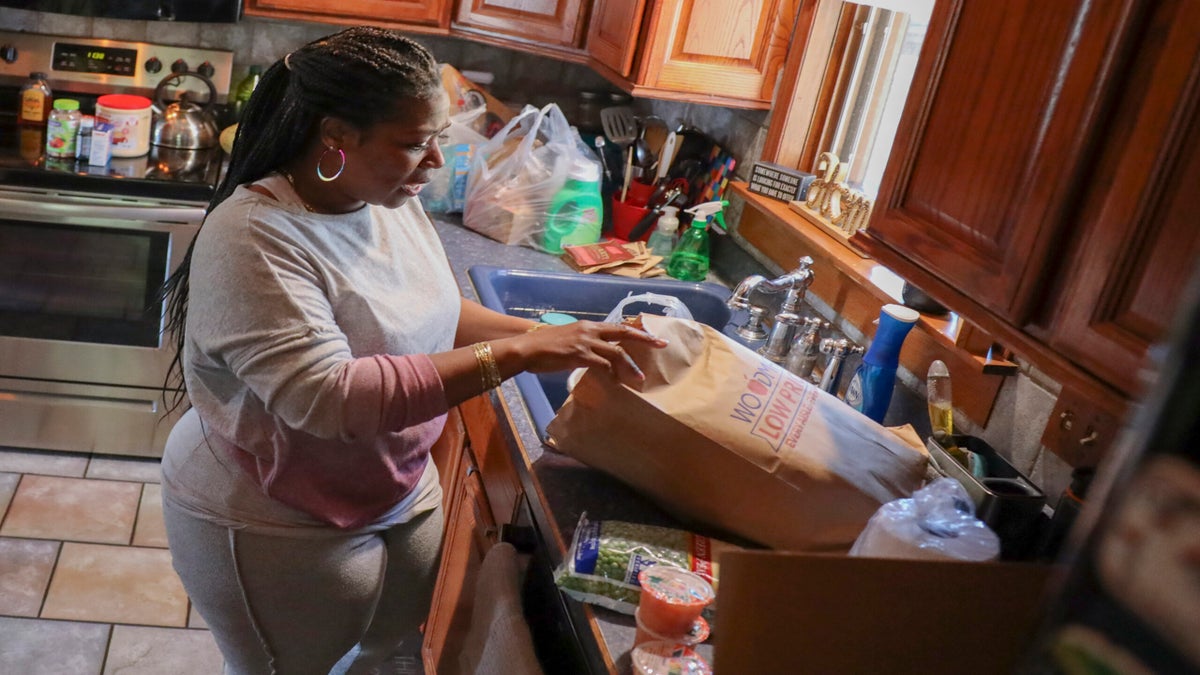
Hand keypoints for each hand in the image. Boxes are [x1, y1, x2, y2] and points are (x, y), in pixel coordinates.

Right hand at [500, 321, 667, 381]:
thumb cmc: (545, 346)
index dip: (636, 330)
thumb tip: (597, 355)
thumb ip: (585, 344)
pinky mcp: (579, 355)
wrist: (528, 347)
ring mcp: (585, 342)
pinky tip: (616, 383)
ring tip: (640, 378)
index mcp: (588, 325)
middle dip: (645, 339)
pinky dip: (611, 374)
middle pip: (624, 333)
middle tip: (662, 345)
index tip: (652, 334)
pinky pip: (602, 365)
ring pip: (616, 353)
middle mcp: (590, 330)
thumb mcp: (569, 339)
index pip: (618, 326)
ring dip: (629, 366)